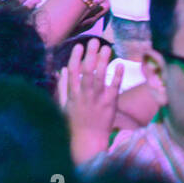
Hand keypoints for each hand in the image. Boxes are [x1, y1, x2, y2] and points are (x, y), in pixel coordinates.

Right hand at [58, 39, 122, 163]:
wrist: (87, 142)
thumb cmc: (74, 124)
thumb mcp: (64, 106)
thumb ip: (63, 87)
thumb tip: (63, 69)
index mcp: (72, 95)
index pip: (72, 73)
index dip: (75, 58)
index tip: (79, 45)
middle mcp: (84, 95)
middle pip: (86, 72)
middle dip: (90, 55)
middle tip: (94, 40)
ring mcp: (97, 99)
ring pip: (99, 77)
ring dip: (103, 61)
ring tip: (107, 47)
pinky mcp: (109, 104)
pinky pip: (113, 88)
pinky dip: (116, 76)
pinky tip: (120, 64)